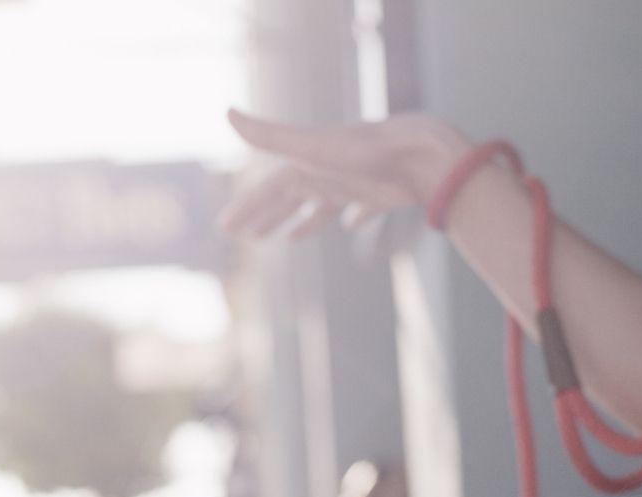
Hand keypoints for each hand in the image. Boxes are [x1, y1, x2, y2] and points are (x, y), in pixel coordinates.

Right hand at [218, 109, 470, 239]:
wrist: (416, 153)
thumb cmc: (361, 152)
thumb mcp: (308, 147)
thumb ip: (268, 135)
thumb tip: (227, 112)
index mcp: (306, 165)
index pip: (268, 190)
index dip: (247, 207)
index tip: (226, 227)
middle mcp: (326, 173)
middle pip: (291, 199)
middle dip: (268, 216)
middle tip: (248, 237)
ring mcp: (353, 184)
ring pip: (322, 206)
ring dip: (305, 221)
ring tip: (289, 239)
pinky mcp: (380, 195)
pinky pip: (362, 209)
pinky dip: (356, 218)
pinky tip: (353, 226)